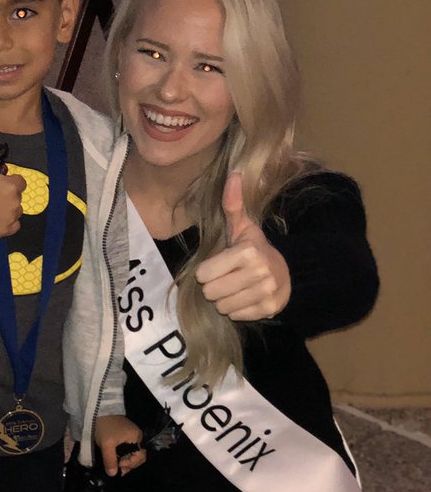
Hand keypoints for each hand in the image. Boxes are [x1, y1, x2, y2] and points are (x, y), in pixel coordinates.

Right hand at [0, 132, 25, 237]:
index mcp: (12, 186)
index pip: (20, 183)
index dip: (10, 183)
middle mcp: (15, 202)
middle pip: (17, 197)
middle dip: (8, 196)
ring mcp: (11, 217)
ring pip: (16, 212)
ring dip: (8, 210)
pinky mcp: (6, 230)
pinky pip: (14, 226)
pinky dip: (8, 224)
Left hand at [95, 414, 146, 477]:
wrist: (98, 410)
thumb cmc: (105, 427)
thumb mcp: (106, 445)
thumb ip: (110, 460)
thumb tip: (113, 474)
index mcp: (136, 438)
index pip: (140, 457)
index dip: (130, 464)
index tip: (118, 466)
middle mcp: (137, 437)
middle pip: (137, 456)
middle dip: (128, 464)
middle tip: (117, 470)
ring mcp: (131, 436)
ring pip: (131, 453)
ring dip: (124, 461)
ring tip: (115, 466)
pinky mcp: (124, 435)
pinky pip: (127, 449)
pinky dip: (122, 455)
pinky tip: (114, 459)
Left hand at [195, 172, 291, 320]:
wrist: (287, 273)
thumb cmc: (255, 249)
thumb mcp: (243, 227)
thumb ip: (233, 205)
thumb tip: (233, 176)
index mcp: (247, 252)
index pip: (204, 274)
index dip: (207, 271)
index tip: (220, 265)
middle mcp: (258, 273)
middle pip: (211, 292)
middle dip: (214, 287)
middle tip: (227, 278)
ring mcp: (265, 293)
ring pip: (222, 306)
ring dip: (224, 299)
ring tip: (236, 288)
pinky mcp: (268, 309)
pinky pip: (236, 316)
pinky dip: (237, 309)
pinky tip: (246, 297)